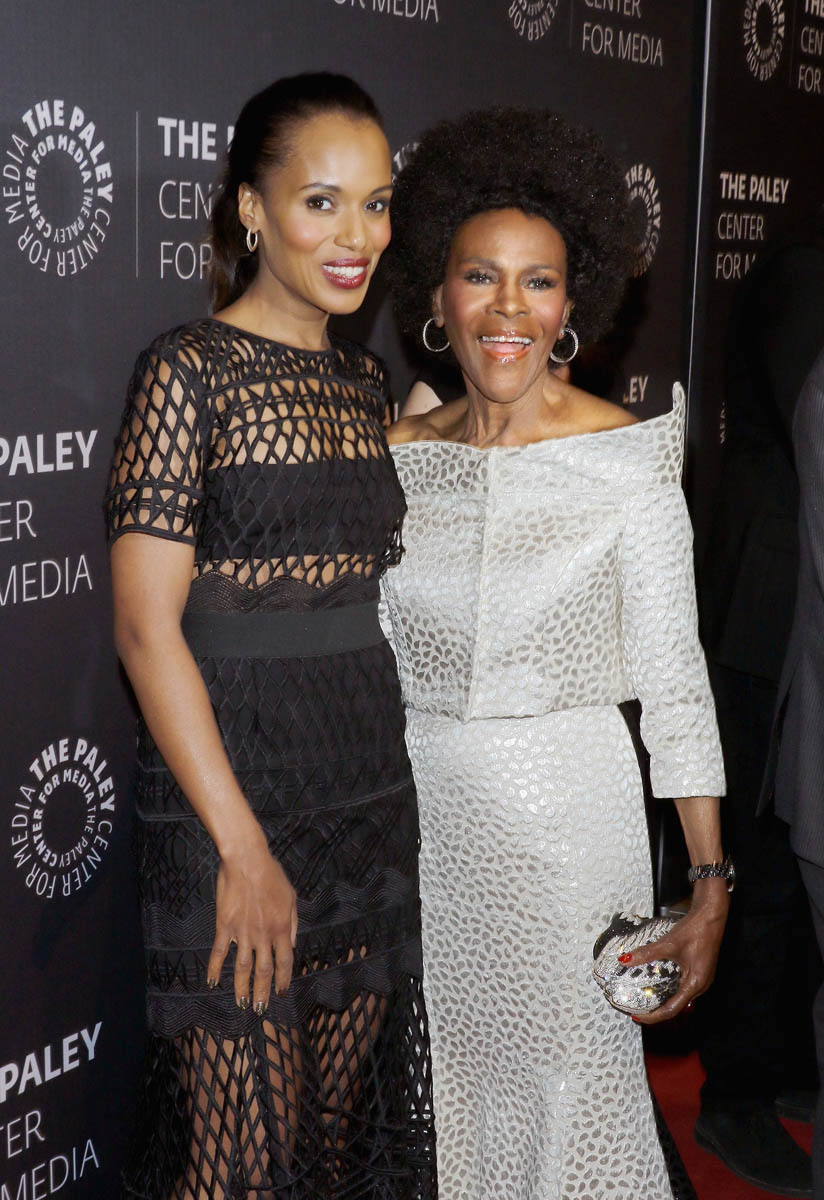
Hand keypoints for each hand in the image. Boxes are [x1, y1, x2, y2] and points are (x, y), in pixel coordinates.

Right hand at [207, 827, 297, 1013]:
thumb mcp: (291, 897)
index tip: (281, 992)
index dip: (283, 979)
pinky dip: (215, 969)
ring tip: (242, 1004)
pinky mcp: (224, 926)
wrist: (247, 860)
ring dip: (242, 988)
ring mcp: (242, 932)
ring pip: (243, 967)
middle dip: (262, 992)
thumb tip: (291, 945)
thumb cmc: (272, 875)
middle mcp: (263, 934)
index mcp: (281, 928)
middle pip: (264, 970)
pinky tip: (213, 983)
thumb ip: (292, 924)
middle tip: (260, 1009)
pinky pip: (219, 952)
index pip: (284, 961)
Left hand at [625, 879, 728, 1024]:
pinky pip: (685, 986)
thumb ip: (646, 953)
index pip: (672, 1009)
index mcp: (695, 984)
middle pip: (677, 1006)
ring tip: (646, 1000)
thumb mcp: (668, 943)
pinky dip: (671, 990)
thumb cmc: (695, 930)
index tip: (638, 1018)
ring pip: (681, 997)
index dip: (654, 1016)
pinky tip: (660, 983)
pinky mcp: (701, 970)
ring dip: (665, 1000)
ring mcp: (703, 978)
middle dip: (658, 1011)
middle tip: (638, 1010)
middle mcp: (701, 985)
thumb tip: (625, 960)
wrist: (712, 915)